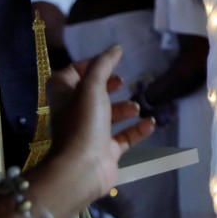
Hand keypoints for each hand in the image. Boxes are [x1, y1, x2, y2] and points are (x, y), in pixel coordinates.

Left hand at [39, 46, 156, 217]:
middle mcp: (76, 114)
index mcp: (65, 98)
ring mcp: (91, 134)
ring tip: (137, 104)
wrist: (82, 169)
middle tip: (123, 81)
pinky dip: (138, 129)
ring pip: (108, 116)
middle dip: (108, 87)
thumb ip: (103, 65)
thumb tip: (115, 48)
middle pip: (91, 95)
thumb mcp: (91, 87)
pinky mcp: (107, 151)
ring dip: (124, 108)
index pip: (68, 76)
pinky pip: (124, 137)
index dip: (83, 66)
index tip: (106, 62)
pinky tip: (151, 122)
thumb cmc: (83, 123)